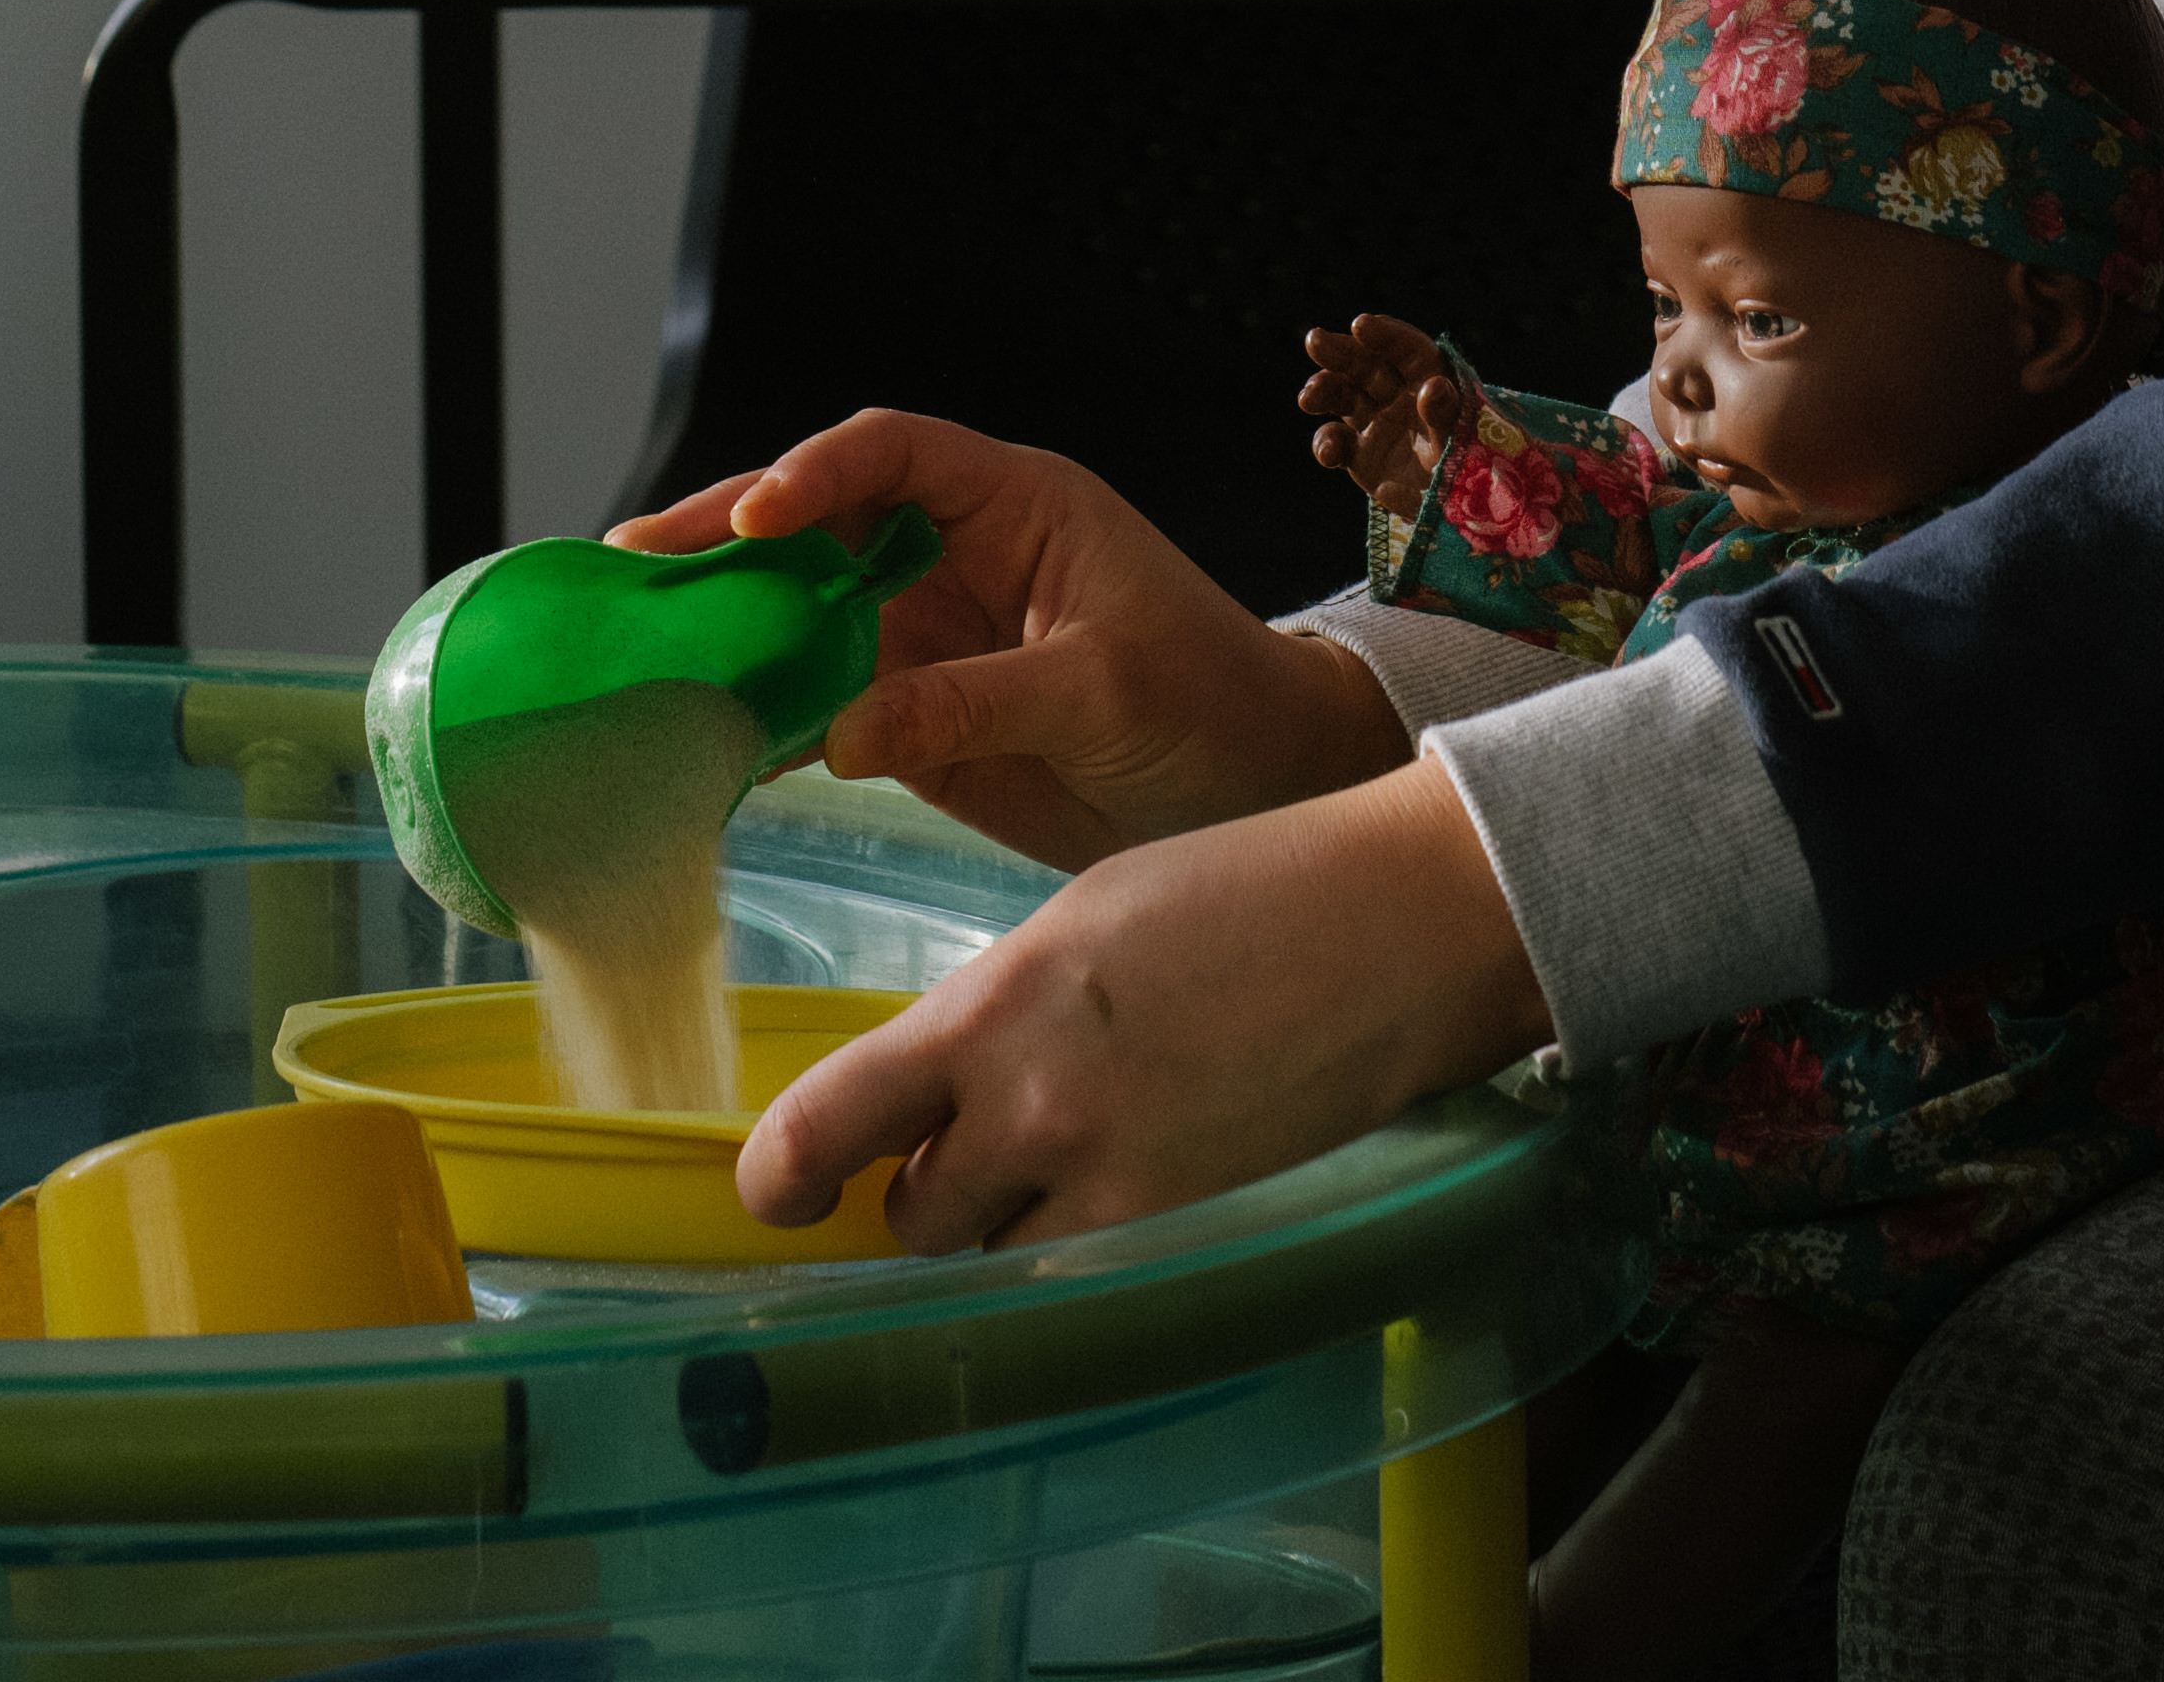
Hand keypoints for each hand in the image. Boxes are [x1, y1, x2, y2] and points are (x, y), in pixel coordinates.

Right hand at [608, 410, 1407, 869]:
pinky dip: (765, 722)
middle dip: (727, 537)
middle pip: (819, 525)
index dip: (815, 472)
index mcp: (1011, 505)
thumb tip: (844, 730)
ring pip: (805, 615)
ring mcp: (928, 637)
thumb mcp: (1102, 691)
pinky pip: (824, 706)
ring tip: (636, 650)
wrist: (1259, 788)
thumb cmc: (1212, 702)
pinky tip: (700, 744)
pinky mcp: (916, 718)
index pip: (890, 453)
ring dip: (729, 630)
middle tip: (634, 563)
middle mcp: (954, 557)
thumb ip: (973, 704)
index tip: (758, 519)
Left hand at [732, 756, 1551, 1245]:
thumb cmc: (1245, 890)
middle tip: (958, 1154)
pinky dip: (1077, 1249)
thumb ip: (1000, 1010)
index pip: (837, 1116)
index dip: (782, 1172)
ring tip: (1059, 1161)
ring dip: (1000, 1228)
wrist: (1392, 926)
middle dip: (921, 1191)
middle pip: (912, 1212)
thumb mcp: (1082, 922)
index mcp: (996, 1000)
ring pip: (993, 1258)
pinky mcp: (1183, 1224)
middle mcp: (1034, 1103)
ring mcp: (1111, 1178)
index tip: (770, 1192)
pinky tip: (1124, 1186)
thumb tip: (948, 1082)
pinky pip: (1082, 1274)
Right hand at [1297, 312, 1479, 517]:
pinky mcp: (1360, 455)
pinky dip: (1326, 443)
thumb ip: (1444, 415)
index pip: (1407, 350)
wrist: (1458, 519)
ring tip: (1308, 398)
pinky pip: (1336, 441)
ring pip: (1343, 394)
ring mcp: (1378, 424)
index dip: (1385, 334)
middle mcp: (1401, 397)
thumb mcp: (1461, 442)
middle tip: (1315, 341)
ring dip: (1323, 389)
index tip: (1360, 325)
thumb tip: (1433, 386)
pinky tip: (1329, 453)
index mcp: (1432, 382)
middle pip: (1367, 364)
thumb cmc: (1471, 473)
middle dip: (1341, 351)